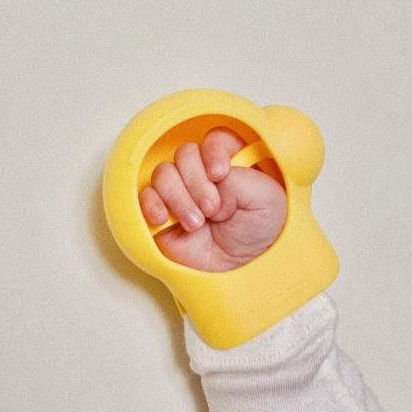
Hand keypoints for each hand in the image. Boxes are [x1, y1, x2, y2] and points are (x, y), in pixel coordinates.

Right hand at [138, 128, 286, 271]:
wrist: (244, 272)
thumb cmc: (261, 235)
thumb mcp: (267, 200)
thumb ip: (240, 179)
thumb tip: (209, 177)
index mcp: (230, 163)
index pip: (214, 139)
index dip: (213, 151)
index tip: (219, 173)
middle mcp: (202, 174)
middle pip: (185, 154)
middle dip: (196, 181)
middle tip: (212, 209)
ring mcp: (179, 193)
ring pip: (163, 173)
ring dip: (179, 197)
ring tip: (196, 224)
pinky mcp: (161, 215)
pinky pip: (144, 197)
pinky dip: (151, 204)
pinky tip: (165, 219)